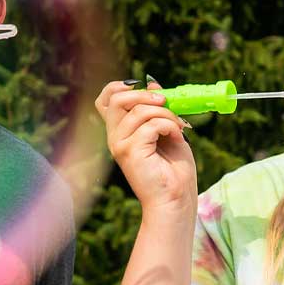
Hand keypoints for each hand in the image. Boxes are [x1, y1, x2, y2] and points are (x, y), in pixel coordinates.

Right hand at [95, 79, 197, 216]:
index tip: (143, 88)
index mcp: (120, 131)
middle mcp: (115, 137)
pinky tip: (177, 137)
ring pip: (139, 111)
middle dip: (144, 95)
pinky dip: (169, 126)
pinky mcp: (130, 152)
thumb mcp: (166, 130)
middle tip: (166, 102)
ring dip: (166, 113)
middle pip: (116, 99)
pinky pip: (151, 125)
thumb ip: (156, 109)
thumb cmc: (173, 170)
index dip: (118, 87)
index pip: (104, 100)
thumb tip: (152, 84)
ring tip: (179, 127)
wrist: (176, 200)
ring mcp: (120, 145)